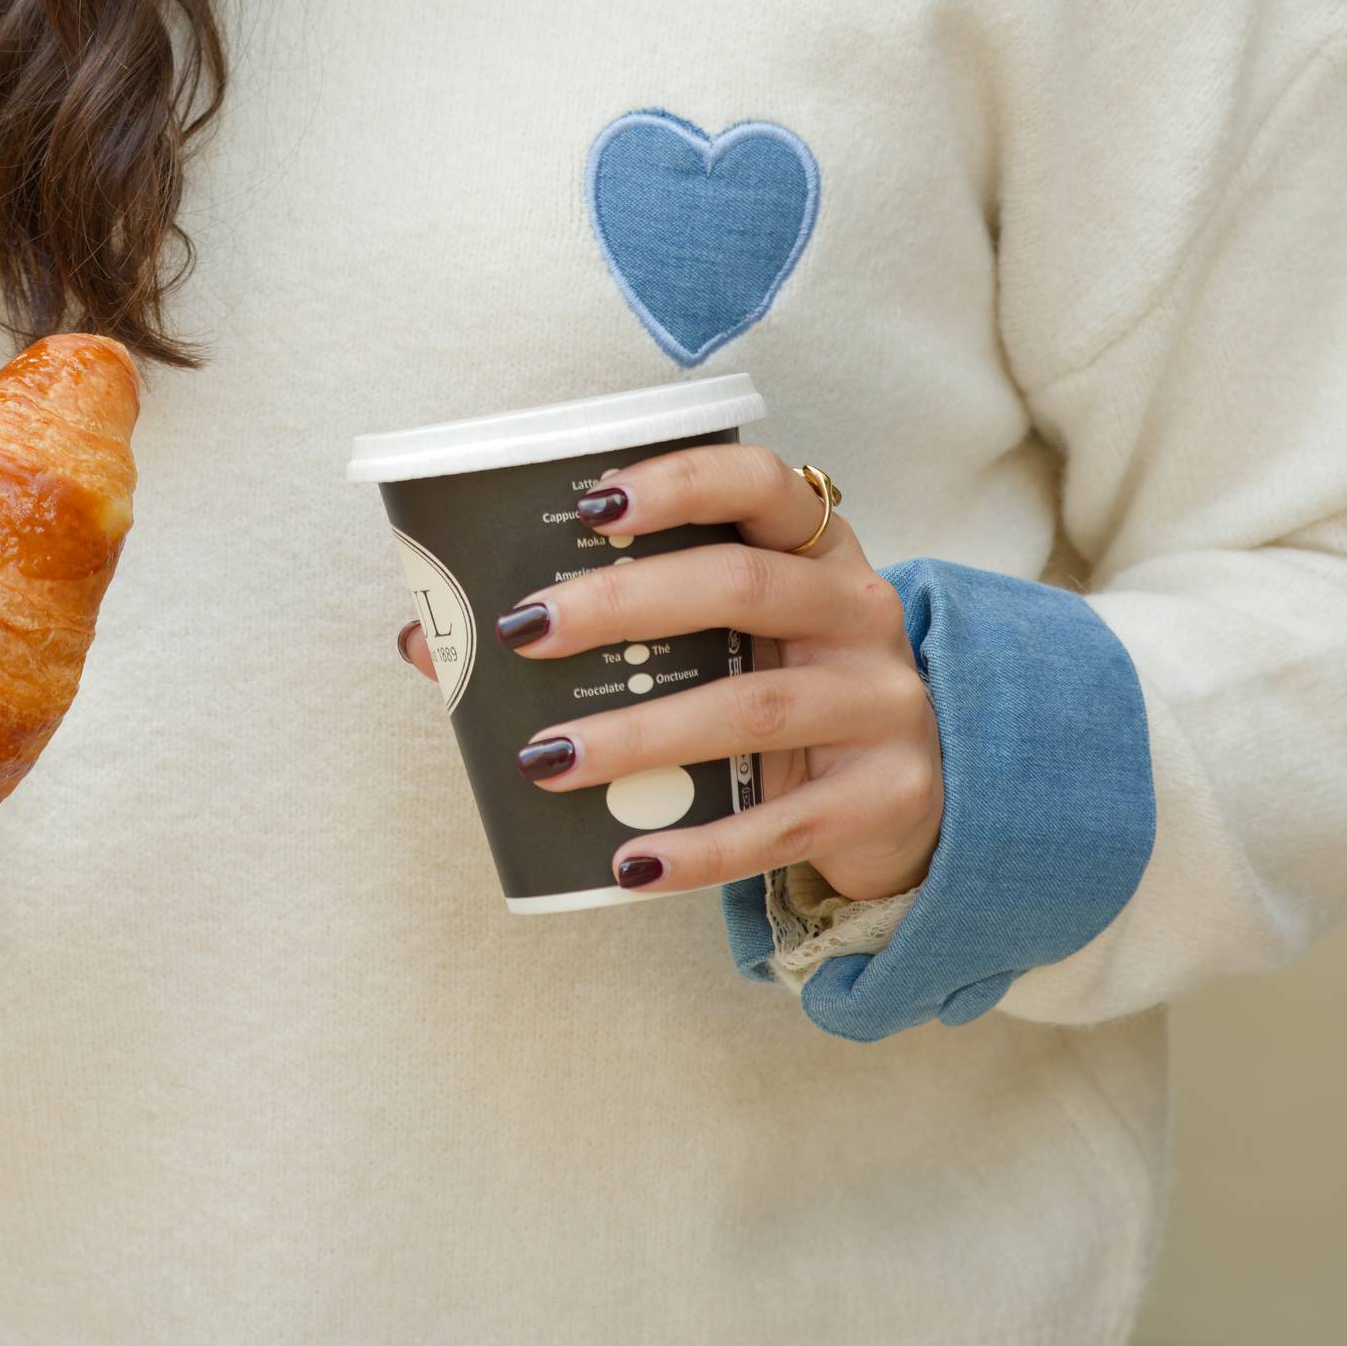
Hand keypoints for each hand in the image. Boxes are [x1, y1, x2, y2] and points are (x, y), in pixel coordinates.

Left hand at [397, 442, 941, 902]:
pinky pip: (781, 823)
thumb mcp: (729, 636)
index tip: (592, 506)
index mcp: (816, 548)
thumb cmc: (785, 685)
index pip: (760, 483)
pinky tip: (627, 863)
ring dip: (639, 734)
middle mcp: (859, 611)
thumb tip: (430, 640)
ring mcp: (882, 705)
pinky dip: (698, 848)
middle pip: (741, 586)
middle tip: (522, 630)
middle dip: (623, 605)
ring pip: (752, 708)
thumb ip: (610, 624)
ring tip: (544, 759)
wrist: (916, 797)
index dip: (679, 482)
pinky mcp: (885, 797)